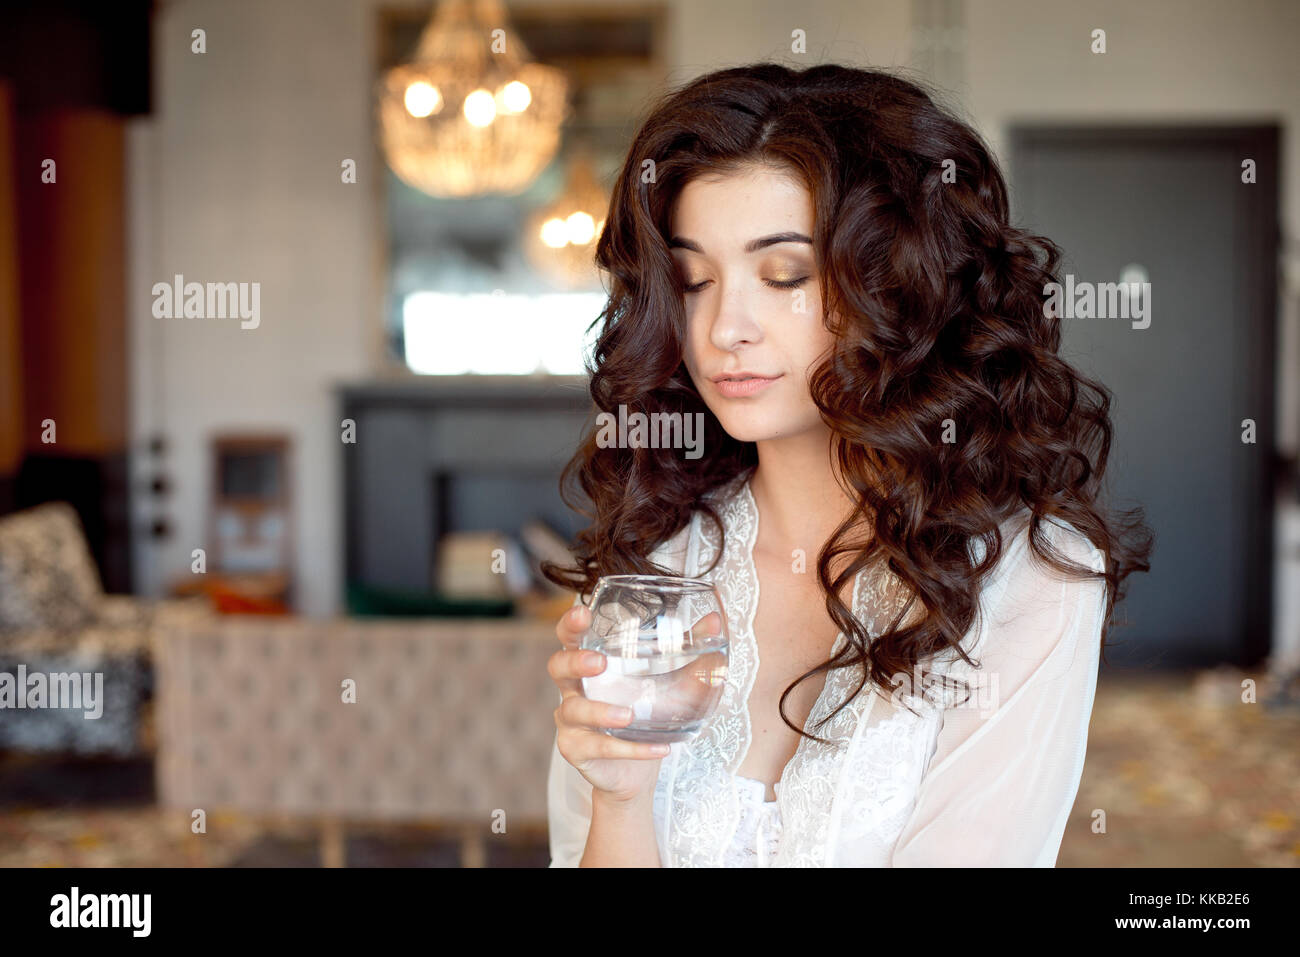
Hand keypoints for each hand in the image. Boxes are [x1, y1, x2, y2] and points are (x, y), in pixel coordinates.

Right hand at [548, 602, 670, 804]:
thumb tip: (716, 622)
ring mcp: (571, 722)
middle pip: (558, 667)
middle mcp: (574, 689)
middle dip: (575, 661)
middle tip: (600, 662)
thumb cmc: (646, 714)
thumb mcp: (671, 681)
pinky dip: (631, 749)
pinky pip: (599, 748)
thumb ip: (689, 650)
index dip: (570, 625)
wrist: (636, 773)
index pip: (570, 638)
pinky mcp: (577, 751)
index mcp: (590, 665)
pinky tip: (659, 749)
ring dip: (601, 712)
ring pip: (574, 711)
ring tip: (628, 715)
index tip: (582, 613)